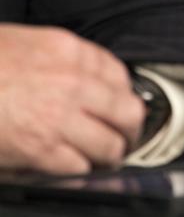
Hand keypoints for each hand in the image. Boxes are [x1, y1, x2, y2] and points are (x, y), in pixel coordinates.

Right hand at [0, 25, 145, 172]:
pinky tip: (74, 172)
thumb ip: (56, 59)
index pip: (119, 73)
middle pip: (127, 110)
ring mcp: (59, 117)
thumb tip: (76, 76)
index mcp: (67, 50)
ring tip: (104, 160)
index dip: (124, 94)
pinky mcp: (41, 150)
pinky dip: (80, 174)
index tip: (122, 104)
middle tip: (124, 137)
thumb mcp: (21, 43)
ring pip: (110, 144)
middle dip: (129, 128)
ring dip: (109, 156)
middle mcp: (72, 82)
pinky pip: (78, 168)